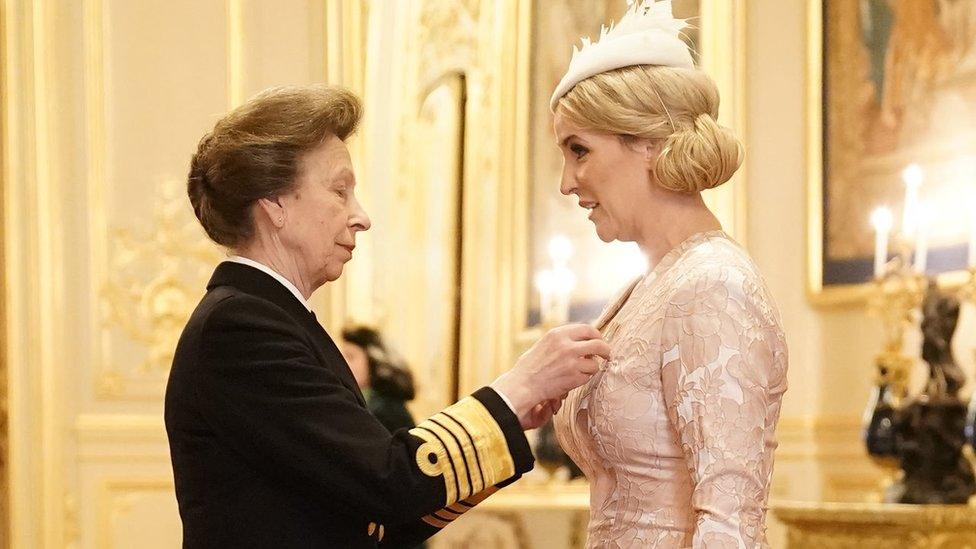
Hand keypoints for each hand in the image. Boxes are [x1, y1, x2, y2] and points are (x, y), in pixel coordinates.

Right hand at [491, 324, 609, 428]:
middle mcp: (566, 345)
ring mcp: (571, 361)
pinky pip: (588, 376)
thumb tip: (584, 340)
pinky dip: (584, 379)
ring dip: (591, 368)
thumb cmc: (531, 366)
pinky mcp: (574, 376)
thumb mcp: (545, 344)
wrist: (524, 384)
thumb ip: (563, 340)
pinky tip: (572, 379)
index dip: (596, 336)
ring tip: (580, 372)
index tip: (599, 341)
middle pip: (598, 344)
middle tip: (607, 355)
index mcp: (558, 333)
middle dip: (605, 350)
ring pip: (595, 363)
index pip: (587, 329)